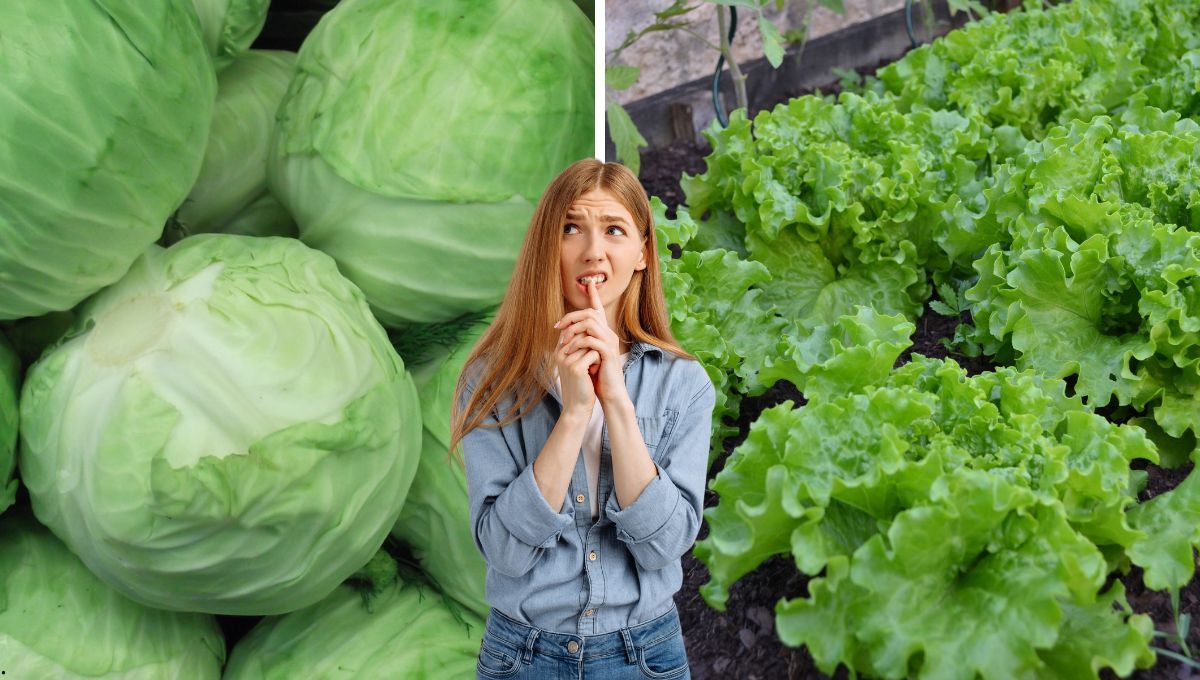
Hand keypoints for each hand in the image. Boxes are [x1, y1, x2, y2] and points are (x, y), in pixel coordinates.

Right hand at [553, 328, 598, 418]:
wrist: (577, 406)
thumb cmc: (580, 384)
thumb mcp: (577, 363)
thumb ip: (579, 347)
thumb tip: (589, 328)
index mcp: (558, 351)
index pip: (573, 330)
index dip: (587, 338)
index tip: (590, 353)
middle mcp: (560, 353)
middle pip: (582, 334)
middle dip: (593, 344)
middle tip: (594, 360)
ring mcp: (567, 360)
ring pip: (589, 343)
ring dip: (597, 352)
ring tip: (594, 366)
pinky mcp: (576, 368)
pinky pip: (594, 353)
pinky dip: (599, 361)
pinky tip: (595, 371)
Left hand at [554, 280, 626, 408]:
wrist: (610, 393)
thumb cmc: (597, 375)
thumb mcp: (586, 355)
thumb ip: (580, 343)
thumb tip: (566, 334)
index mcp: (603, 333)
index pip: (598, 309)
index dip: (594, 295)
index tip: (589, 283)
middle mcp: (608, 333)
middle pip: (590, 313)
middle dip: (571, 317)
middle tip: (557, 326)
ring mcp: (609, 342)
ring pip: (590, 323)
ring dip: (573, 329)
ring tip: (562, 341)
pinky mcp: (608, 352)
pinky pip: (590, 339)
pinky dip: (577, 343)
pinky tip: (569, 351)